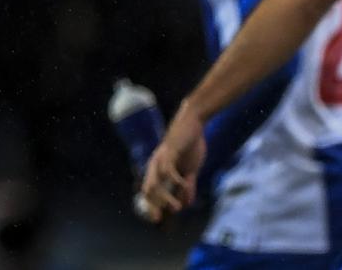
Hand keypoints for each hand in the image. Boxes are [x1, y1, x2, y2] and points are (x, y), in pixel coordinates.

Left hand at [141, 102, 204, 218]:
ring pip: (155, 183)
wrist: (193, 122)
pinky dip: (175, 181)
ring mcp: (161, 159)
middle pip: (148, 190)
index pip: (148, 191)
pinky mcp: (169, 152)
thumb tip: (187, 204)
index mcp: (158, 169)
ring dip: (164, 198)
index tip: (157, 219)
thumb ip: (188, 186)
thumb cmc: (190, 144)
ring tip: (176, 207)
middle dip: (153, 205)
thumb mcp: (191, 169)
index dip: (150, 206)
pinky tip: (184, 185)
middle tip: (160, 217)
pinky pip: (168, 170)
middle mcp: (155, 165)